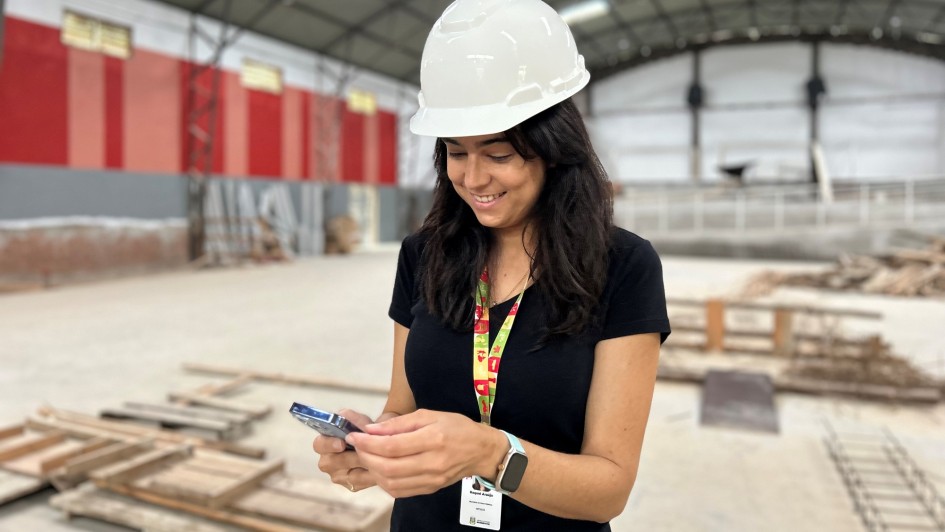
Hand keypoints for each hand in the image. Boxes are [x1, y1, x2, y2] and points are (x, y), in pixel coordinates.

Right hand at [312, 409, 374, 491]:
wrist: (382, 445)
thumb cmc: (366, 432)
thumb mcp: (362, 422)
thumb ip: (353, 419)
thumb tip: (344, 416)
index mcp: (325, 443)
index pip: (319, 445)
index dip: (328, 444)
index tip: (342, 443)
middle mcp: (328, 461)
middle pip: (330, 463)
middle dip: (347, 457)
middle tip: (361, 452)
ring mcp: (339, 476)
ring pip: (347, 474)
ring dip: (362, 465)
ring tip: (375, 457)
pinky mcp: (352, 485)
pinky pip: (360, 482)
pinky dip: (371, 474)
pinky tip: (380, 466)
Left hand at [345, 409, 505, 497]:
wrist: (481, 450)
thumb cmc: (457, 427)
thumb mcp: (429, 415)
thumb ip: (399, 424)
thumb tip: (371, 430)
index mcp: (433, 439)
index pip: (392, 446)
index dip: (368, 443)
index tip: (355, 436)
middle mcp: (433, 462)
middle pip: (388, 467)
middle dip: (366, 456)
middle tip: (357, 446)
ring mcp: (432, 479)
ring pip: (391, 482)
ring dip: (373, 470)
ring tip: (367, 457)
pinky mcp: (430, 488)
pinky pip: (400, 491)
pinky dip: (384, 481)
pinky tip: (380, 469)